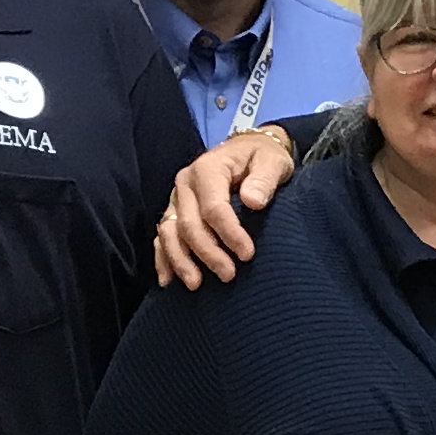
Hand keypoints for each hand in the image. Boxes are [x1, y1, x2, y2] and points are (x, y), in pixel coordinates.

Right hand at [152, 125, 293, 290]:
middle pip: (189, 224)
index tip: (248, 254)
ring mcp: (176, 198)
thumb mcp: (272, 161)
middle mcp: (185, 183)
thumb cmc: (263, 157)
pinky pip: (162, 236)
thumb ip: (264, 179)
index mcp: (208, 168)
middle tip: (229, 275)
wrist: (249, 150)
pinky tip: (167, 280)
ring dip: (181, 260)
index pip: (213, 207)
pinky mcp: (174, 211)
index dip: (229, 233)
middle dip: (207, 253)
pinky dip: (163, 258)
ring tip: (196, 284)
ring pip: (170, 233)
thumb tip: (253, 201)